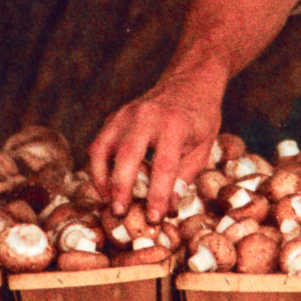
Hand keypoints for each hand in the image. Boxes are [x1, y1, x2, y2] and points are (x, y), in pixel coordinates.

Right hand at [86, 65, 225, 217]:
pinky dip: (98, 167)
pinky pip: (99, 144)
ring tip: (109, 203)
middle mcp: (147, 116)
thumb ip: (184, 177)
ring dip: (102, 179)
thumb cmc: (200, 119)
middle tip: (120, 214)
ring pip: (103, 149)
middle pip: (127, 156)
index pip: (164, 165)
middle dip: (122, 189)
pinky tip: (106, 185)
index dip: (157, 195)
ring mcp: (126, 114)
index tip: (154, 218)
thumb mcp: (203, 148)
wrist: (190, 82)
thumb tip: (166, 209)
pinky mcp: (115, 117)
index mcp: (175, 124)